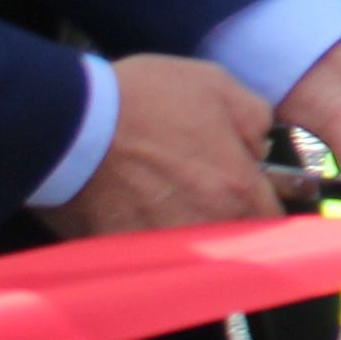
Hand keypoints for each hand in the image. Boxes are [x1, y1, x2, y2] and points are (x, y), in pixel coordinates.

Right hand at [41, 54, 283, 236]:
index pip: (270, 218)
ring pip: (191, 251)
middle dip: (223, 220)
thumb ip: (255, 120)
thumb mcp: (217, 85)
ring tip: (161, 198)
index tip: (246, 193)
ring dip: (184, 230)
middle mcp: (206, 226)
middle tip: (198, 192)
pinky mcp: (122, 251)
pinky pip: (146, 253)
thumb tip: (260, 149)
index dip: (259, 204)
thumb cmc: (144, 99)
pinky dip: (143, 237)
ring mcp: (164, 244)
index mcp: (237, 188)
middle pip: (231, 239)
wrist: (70, 121)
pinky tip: (131, 208)